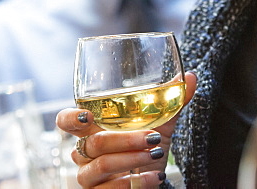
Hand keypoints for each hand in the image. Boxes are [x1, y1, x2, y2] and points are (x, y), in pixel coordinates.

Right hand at [56, 71, 196, 187]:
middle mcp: (84, 153)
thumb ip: (171, 102)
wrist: (154, 178)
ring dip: (131, 159)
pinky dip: (136, 183)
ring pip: (101, 166)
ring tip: (156, 154)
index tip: (87, 115)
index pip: (65, 121)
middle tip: (153, 138)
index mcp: (91, 130)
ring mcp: (88, 177)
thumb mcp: (161, 126)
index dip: (70, 118)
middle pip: (92, 143)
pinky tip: (156, 177)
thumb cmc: (148, 149)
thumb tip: (192, 77)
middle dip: (125, 139)